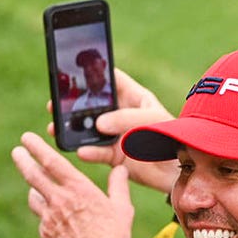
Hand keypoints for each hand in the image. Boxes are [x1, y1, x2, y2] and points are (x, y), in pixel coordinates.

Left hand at [12, 132, 134, 237]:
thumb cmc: (114, 237)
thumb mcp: (122, 208)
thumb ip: (119, 185)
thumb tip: (120, 170)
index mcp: (78, 189)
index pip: (52, 161)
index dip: (37, 147)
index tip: (27, 138)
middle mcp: (59, 201)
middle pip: (32, 175)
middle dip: (23, 160)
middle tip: (17, 152)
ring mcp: (49, 219)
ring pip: (33, 197)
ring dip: (35, 189)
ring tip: (38, 188)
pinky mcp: (45, 234)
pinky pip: (41, 218)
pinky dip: (45, 214)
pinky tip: (55, 218)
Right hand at [46, 68, 179, 192]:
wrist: (182, 170)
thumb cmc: (173, 137)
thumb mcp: (153, 120)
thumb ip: (126, 118)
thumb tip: (99, 123)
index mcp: (134, 98)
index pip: (111, 79)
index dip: (94, 72)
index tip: (74, 68)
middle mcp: (122, 115)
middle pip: (94, 105)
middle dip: (74, 103)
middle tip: (55, 102)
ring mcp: (117, 135)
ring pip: (90, 129)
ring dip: (73, 128)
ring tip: (55, 127)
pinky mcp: (116, 156)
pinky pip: (98, 152)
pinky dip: (88, 152)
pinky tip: (80, 150)